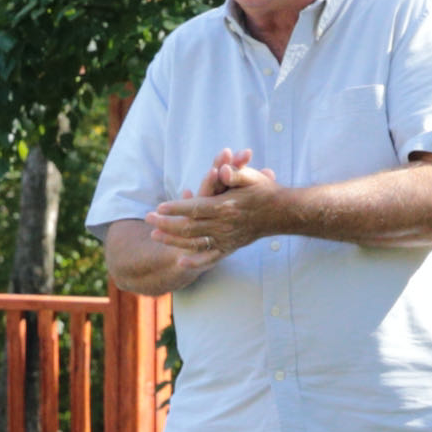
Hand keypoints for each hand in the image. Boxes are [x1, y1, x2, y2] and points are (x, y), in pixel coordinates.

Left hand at [147, 153, 277, 268]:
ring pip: (195, 242)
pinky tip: (180, 261)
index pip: (196, 208)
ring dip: (173, 239)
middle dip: (166, 223)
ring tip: (155, 235)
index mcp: (227, 206)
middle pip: (189, 227)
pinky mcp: (231, 247)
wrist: (283, 213)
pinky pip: (211, 257)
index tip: (159, 207)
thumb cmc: (265, 191)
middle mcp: (225, 225)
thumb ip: (235, 173)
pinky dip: (195, 261)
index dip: (176, 208)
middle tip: (148, 219)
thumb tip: (220, 169)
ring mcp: (228, 239)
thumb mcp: (251, 177)